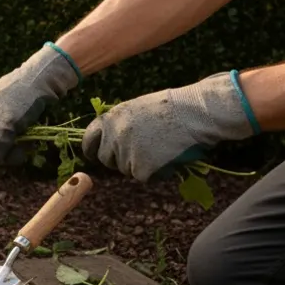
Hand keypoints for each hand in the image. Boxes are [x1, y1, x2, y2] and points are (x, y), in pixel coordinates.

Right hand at [0, 43, 82, 164]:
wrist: (46, 77)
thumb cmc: (23, 96)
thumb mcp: (8, 122)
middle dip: (1, 153)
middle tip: (19, 153)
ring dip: (14, 149)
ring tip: (29, 145)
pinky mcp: (9, 118)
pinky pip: (9, 137)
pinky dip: (20, 142)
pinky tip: (31, 139)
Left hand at [81, 72, 259, 181]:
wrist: (195, 113)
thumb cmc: (171, 108)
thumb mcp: (136, 108)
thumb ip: (120, 124)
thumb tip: (109, 141)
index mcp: (110, 119)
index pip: (89, 140)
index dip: (92, 149)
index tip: (94, 155)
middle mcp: (113, 137)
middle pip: (106, 159)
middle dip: (119, 160)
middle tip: (139, 155)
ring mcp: (126, 153)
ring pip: (126, 169)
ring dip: (140, 165)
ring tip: (161, 149)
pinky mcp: (141, 168)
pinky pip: (144, 177)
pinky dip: (156, 172)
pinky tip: (168, 157)